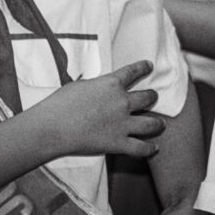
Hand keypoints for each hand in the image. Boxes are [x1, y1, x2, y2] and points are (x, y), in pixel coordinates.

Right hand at [35, 60, 164, 157]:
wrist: (53, 127)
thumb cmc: (60, 104)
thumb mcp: (80, 86)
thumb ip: (96, 87)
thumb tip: (99, 89)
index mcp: (111, 83)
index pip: (133, 71)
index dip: (143, 67)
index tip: (149, 65)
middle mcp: (122, 102)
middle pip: (147, 97)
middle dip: (152, 97)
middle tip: (153, 97)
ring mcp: (123, 123)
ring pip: (151, 123)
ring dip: (158, 123)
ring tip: (161, 123)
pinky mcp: (118, 143)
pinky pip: (141, 148)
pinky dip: (149, 149)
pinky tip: (154, 148)